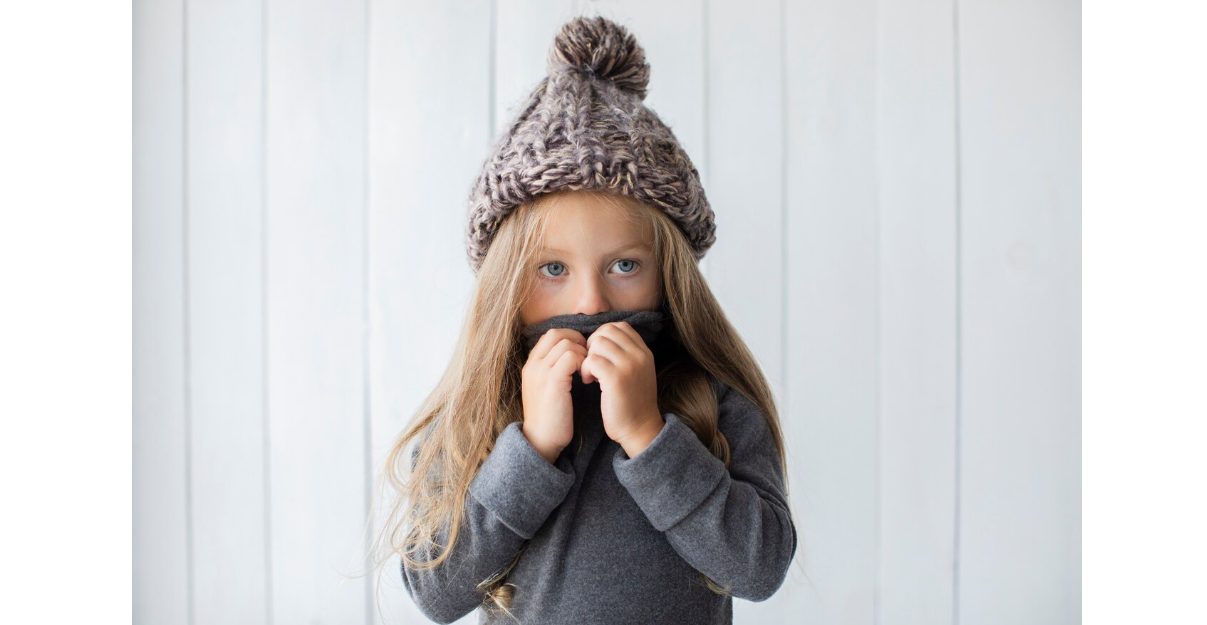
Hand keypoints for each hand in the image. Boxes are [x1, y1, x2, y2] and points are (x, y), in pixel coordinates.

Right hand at [520, 328, 587, 462]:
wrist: (541, 440)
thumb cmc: (550, 417)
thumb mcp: (546, 388)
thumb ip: (554, 369)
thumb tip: (574, 354)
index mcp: (530, 364)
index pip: (550, 335)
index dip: (570, 338)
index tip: (582, 354)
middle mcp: (532, 364)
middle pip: (557, 333)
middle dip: (577, 341)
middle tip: (588, 358)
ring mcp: (541, 371)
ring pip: (566, 343)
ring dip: (582, 353)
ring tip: (587, 369)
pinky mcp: (552, 380)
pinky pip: (571, 357)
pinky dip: (583, 362)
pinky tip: (586, 376)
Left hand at [579, 321, 664, 456]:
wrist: (640, 429)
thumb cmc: (632, 402)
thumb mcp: (637, 372)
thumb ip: (626, 353)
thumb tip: (601, 337)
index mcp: (644, 352)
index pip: (620, 327)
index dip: (604, 337)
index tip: (600, 355)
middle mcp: (639, 355)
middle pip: (606, 331)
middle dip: (593, 345)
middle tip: (592, 364)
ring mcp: (629, 366)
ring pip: (598, 343)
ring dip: (588, 357)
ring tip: (591, 374)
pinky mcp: (615, 379)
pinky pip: (591, 360)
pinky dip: (585, 369)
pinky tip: (589, 381)